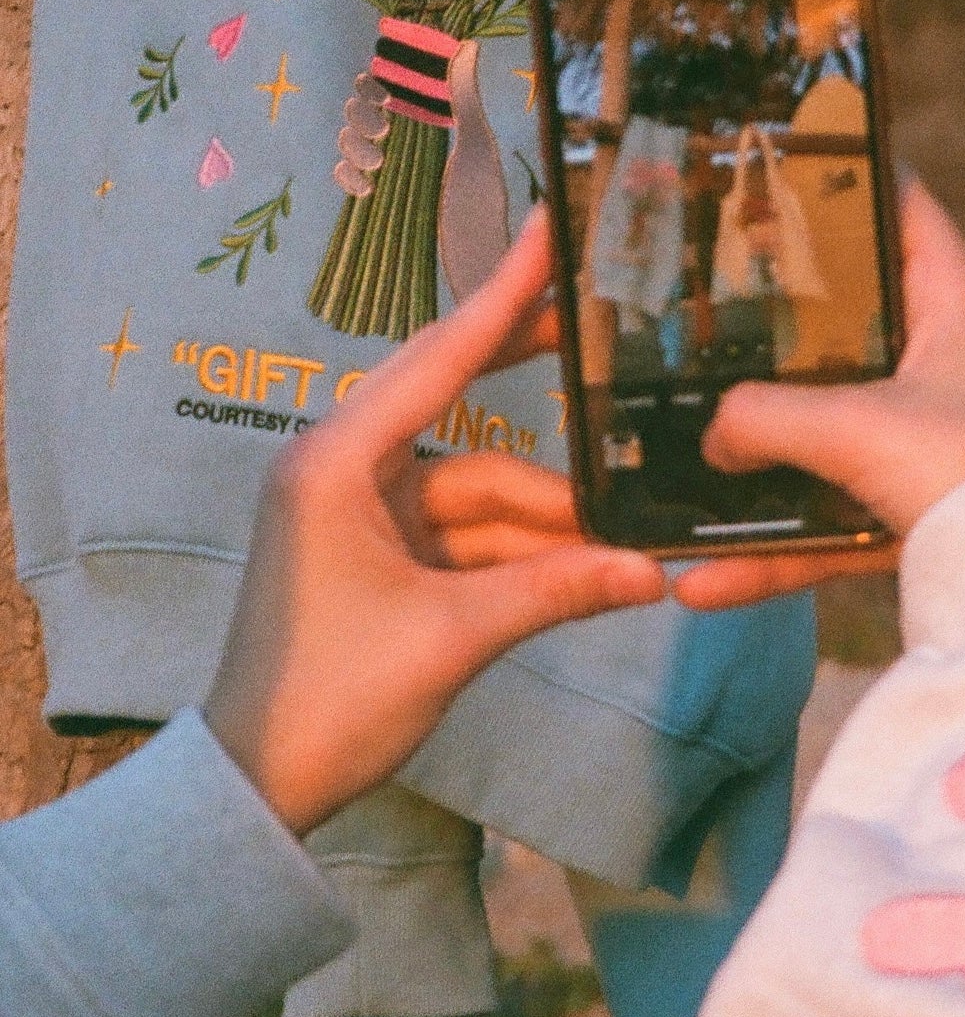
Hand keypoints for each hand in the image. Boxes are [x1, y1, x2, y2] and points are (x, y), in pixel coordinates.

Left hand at [205, 209, 665, 835]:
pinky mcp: (380, 552)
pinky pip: (469, 527)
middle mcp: (345, 468)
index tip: (547, 232)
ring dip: (549, 508)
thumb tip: (653, 571)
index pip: (440, 358)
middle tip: (603, 314)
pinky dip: (524, 543)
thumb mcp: (454, 636)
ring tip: (629, 529)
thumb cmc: (331, 699)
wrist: (259, 784)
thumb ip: (557, 589)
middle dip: (532, 366)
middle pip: (457, 393)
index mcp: (336, 462)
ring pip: (480, 482)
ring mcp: (363, 510)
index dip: (505, 297)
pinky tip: (592, 556)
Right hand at [677, 179, 964, 609]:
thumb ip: (768, 416)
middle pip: (852, 324)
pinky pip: (831, 525)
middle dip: (778, 325)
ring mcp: (935, 441)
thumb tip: (713, 433)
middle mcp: (951, 362)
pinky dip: (774, 552)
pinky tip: (701, 581)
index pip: (904, 209)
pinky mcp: (922, 512)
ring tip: (684, 455)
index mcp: (957, 303)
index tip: (775, 167)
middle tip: (702, 304)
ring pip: (833, 433)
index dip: (846, 179)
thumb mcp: (854, 425)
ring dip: (763, 459)